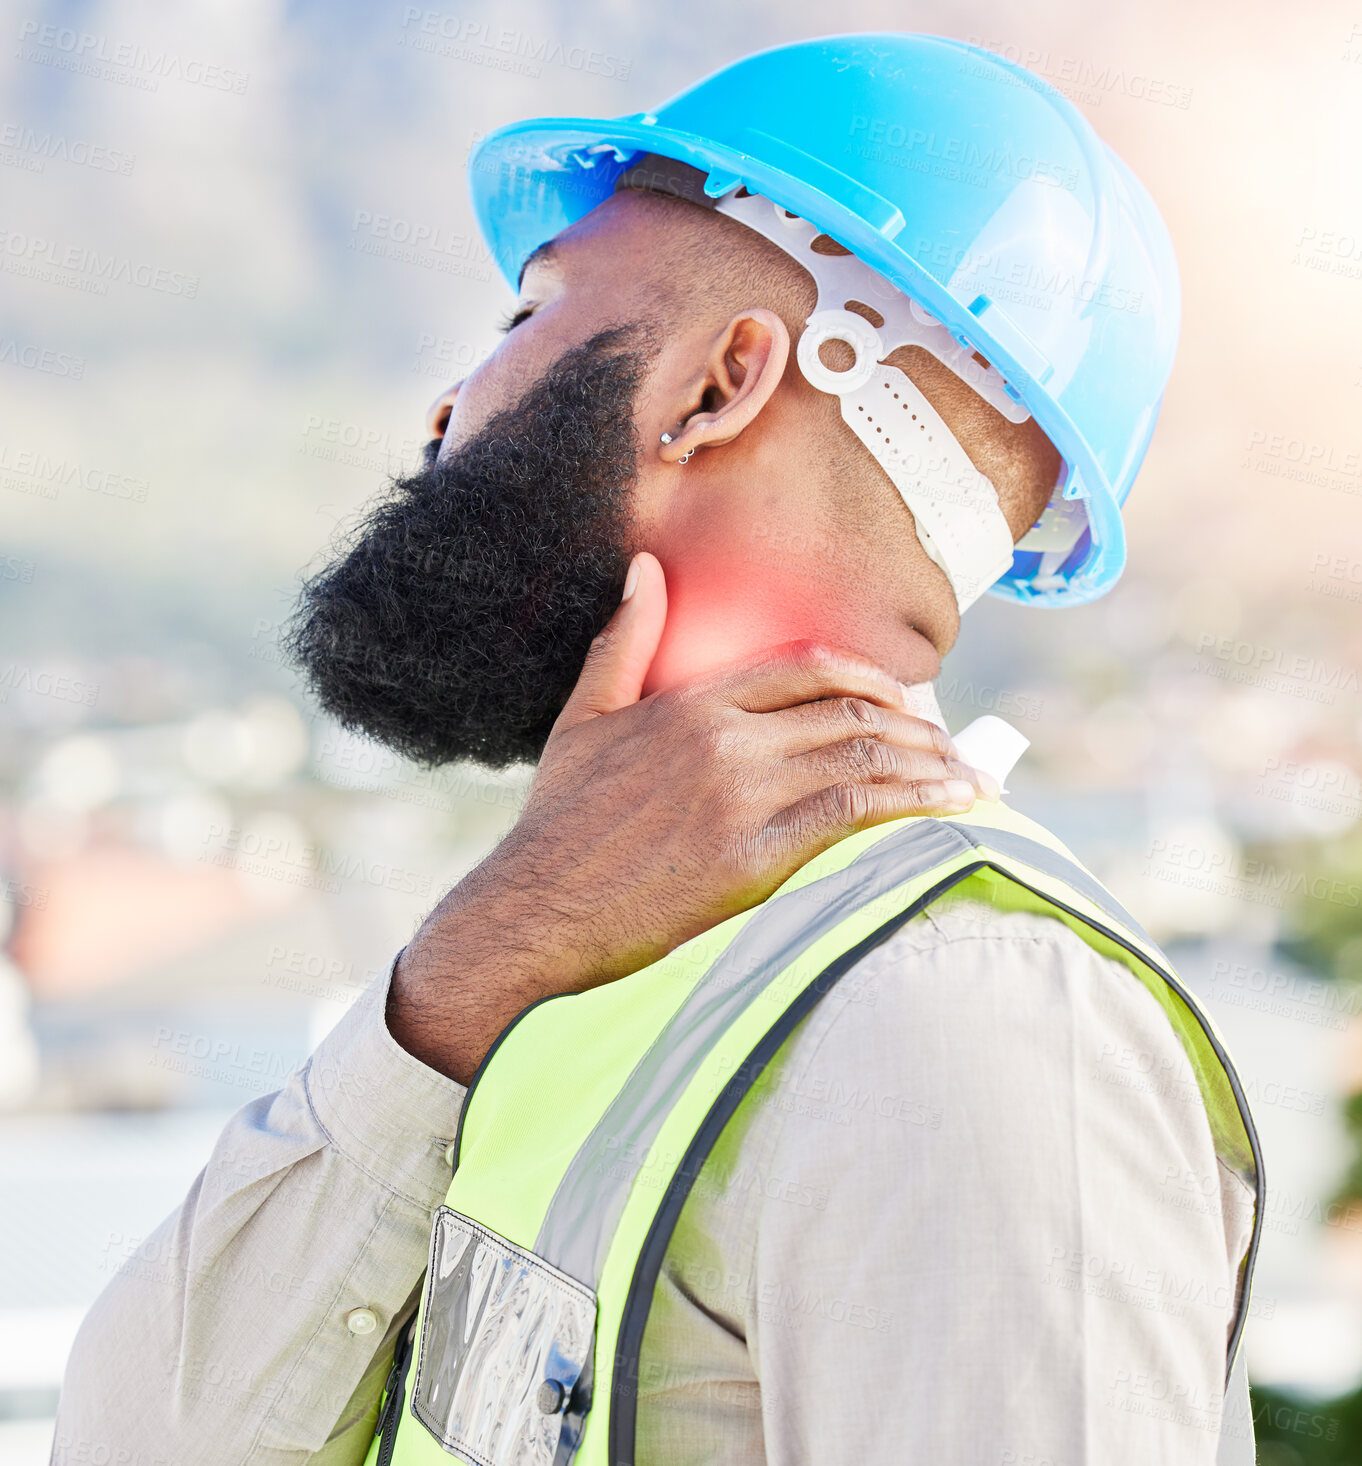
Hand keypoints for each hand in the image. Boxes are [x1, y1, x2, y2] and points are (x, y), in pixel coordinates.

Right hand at [387, 553, 997, 1082]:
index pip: (806, 667)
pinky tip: (947, 810)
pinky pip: (853, 815)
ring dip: (926, 765)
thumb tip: (645, 567)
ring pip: (861, 758)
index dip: (869, 679)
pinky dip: (911, 805)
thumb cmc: (559, 822)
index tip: (904, 699)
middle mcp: (726, 739)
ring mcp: (742, 796)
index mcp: (692, 703)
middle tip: (950, 746)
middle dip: (914, 726)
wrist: (536, 911)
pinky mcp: (755, 857)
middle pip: (848, 712)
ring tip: (966, 779)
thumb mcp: (584, 718)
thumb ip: (623, 640)